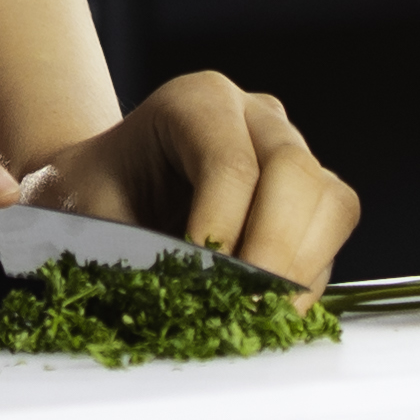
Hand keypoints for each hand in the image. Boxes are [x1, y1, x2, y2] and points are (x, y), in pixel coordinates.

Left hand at [17, 73, 361, 290]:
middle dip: (274, 250)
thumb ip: (129, 250)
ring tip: (259, 318)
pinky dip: (308, 280)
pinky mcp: (306, 201)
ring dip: (301, 267)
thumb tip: (178, 301)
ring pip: (330, 201)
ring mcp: (289, 155)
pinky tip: (271, 314)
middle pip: (295, 172)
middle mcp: (255, 118)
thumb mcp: (89, 214)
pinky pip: (330, 236)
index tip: (203, 282)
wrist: (96, 193)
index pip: (231, 162)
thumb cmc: (90, 196)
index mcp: (198, 101)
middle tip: (244, 310)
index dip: (223, 228)